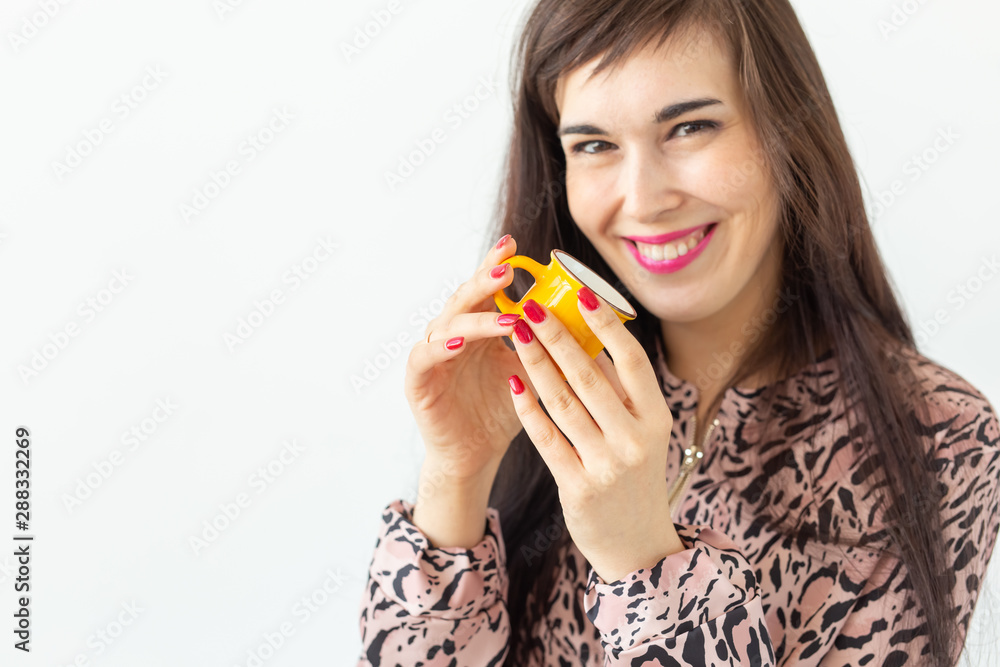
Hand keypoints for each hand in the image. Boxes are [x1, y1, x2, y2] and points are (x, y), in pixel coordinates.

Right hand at [404, 234, 526, 483]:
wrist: (475, 456)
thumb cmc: (504, 412)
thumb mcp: (531, 373)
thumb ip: (545, 345)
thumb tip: (587, 320)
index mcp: (478, 327)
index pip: (485, 289)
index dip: (495, 266)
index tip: (513, 246)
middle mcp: (452, 334)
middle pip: (464, 297)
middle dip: (485, 281)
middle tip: (507, 269)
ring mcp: (433, 355)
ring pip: (447, 324)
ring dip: (475, 318)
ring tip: (503, 317)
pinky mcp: (418, 381)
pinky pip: (425, 357)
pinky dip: (441, 347)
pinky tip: (460, 342)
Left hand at [505, 288, 683, 583]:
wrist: (637, 545)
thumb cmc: (635, 476)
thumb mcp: (642, 433)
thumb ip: (621, 393)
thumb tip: (588, 337)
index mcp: (657, 418)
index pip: (633, 361)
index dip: (606, 325)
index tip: (580, 294)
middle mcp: (636, 439)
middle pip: (589, 377)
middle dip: (557, 337)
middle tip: (532, 306)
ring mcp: (607, 465)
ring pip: (563, 403)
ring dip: (535, 363)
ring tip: (516, 334)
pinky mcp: (578, 487)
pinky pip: (546, 438)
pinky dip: (527, 407)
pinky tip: (512, 380)